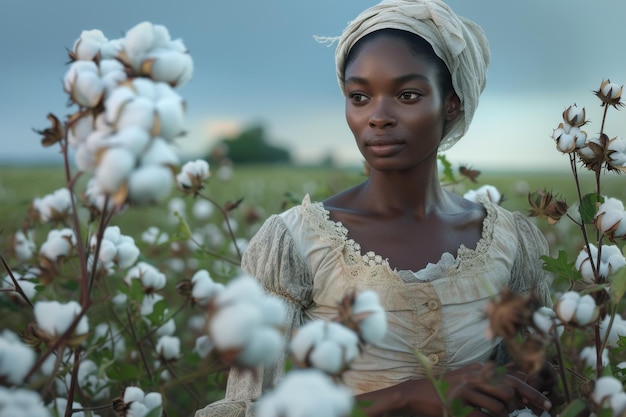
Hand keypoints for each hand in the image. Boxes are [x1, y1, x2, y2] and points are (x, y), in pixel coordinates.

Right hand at [355, 362, 551, 416]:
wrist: (417, 393)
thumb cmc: (445, 388)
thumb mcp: (467, 377)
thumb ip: (489, 378)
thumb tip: (519, 381)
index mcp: (479, 369)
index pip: (513, 378)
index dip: (533, 393)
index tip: (547, 405)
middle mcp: (474, 376)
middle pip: (509, 391)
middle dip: (516, 406)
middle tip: (515, 411)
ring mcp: (466, 390)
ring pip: (499, 407)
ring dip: (501, 416)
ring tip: (493, 416)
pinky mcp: (459, 405)